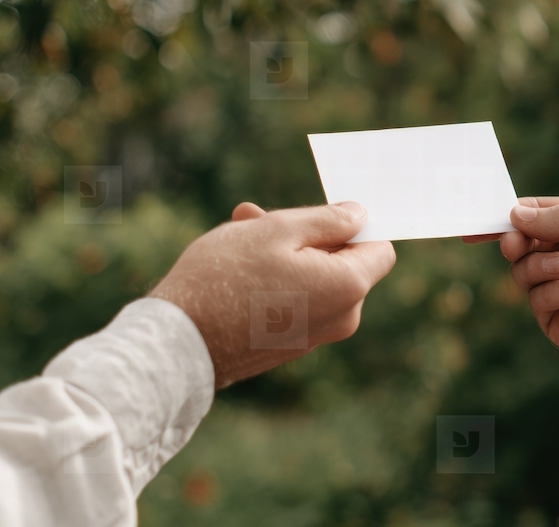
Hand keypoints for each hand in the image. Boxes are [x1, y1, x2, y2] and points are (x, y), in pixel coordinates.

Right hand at [151, 201, 394, 388]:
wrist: (178, 345)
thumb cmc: (225, 279)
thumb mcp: (277, 231)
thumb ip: (327, 220)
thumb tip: (360, 215)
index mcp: (348, 288)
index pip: (380, 247)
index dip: (356, 225)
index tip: (322, 211)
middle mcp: (342, 319)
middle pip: (344, 261)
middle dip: (308, 234)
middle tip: (259, 214)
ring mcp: (315, 337)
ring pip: (315, 278)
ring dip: (284, 251)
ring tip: (239, 232)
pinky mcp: (289, 346)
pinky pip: (297, 301)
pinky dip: (277, 279)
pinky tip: (238, 265)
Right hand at [500, 197, 558, 420]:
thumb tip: (515, 212)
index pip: (539, 215)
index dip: (508, 216)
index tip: (479, 220)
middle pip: (524, 244)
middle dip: (514, 240)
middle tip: (515, 242)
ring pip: (525, 274)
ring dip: (536, 265)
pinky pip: (540, 304)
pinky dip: (555, 293)